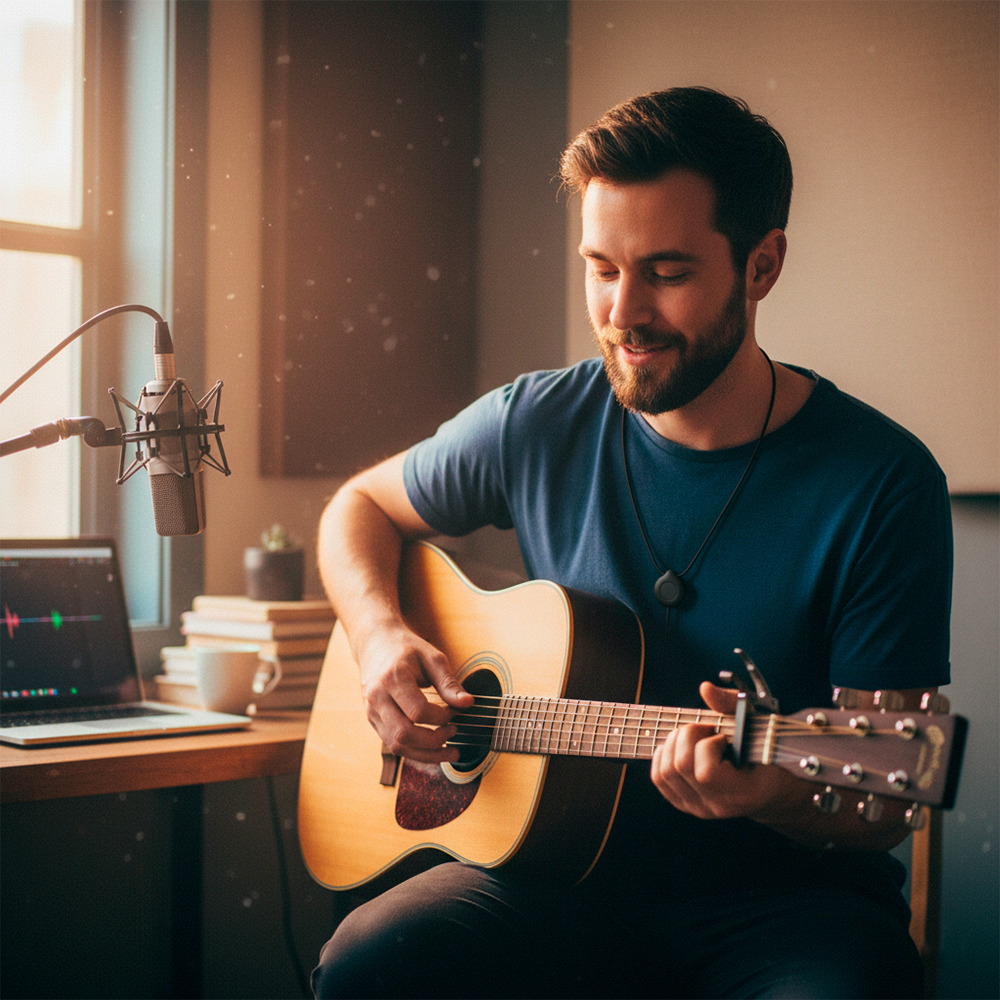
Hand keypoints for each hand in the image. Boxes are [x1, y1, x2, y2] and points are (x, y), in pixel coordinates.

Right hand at [357, 622, 473, 763]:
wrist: (376, 644)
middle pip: (404, 734)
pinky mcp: (373, 721)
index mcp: (392, 678)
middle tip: (455, 732)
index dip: (441, 717)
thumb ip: (449, 683)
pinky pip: (393, 745)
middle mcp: (377, 698)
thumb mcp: (432, 658)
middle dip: (434, 741)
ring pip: (397, 746)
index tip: (455, 712)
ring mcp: (372, 712)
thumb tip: (468, 703)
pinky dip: (416, 752)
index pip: (418, 711)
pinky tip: (434, 750)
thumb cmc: (406, 649)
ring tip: (451, 752)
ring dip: (426, 755)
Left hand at [650, 681, 797, 820]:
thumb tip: (705, 688)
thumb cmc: (766, 752)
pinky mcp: (685, 803)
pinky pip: (659, 778)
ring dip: (674, 743)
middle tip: (706, 729)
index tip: (723, 736)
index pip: (706, 773)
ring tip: (694, 737)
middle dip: (687, 736)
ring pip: (665, 772)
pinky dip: (663, 755)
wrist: (771, 790)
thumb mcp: (758, 726)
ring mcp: (699, 808)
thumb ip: (732, 706)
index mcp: (742, 793)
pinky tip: (680, 746)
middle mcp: (717, 806)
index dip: (709, 745)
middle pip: (679, 767)